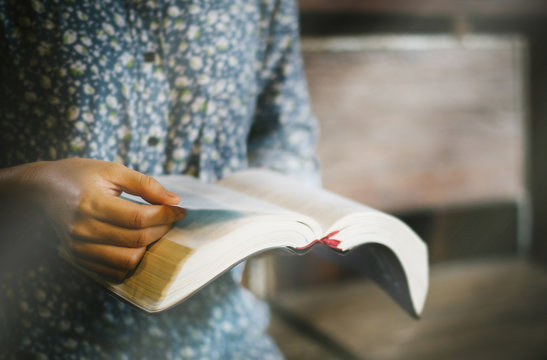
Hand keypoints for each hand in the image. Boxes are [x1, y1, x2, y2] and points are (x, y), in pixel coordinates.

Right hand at [28, 158, 184, 280]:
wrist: (42, 189)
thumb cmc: (80, 175)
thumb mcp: (111, 170)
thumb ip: (145, 184)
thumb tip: (174, 200)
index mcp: (91, 203)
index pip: (138, 218)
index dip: (165, 215)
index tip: (180, 209)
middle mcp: (83, 229)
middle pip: (136, 240)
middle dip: (162, 229)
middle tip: (170, 218)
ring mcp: (78, 247)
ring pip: (127, 261)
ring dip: (149, 248)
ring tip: (154, 231)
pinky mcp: (77, 258)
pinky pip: (112, 271)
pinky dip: (131, 261)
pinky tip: (138, 245)